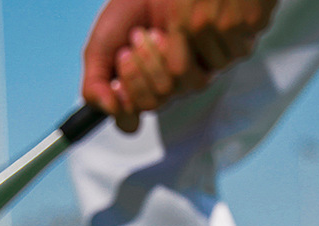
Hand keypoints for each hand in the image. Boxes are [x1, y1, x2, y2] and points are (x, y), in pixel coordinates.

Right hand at [82, 0, 277, 131]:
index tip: (121, 61)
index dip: (125, 97)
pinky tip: (177, 28)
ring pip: (178, 88)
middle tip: (137, 38)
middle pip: (154, 103)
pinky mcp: (223, 59)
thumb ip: (95, 80)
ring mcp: (199, 75)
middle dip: (138, 67)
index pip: (130, 121)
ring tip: (155, 30)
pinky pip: (204, 71)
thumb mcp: (104, 42)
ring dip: (158, 55)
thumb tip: (108, 108)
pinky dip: (183, 44)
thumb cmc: (136, 7)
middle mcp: (172, 88)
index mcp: (144, 89)